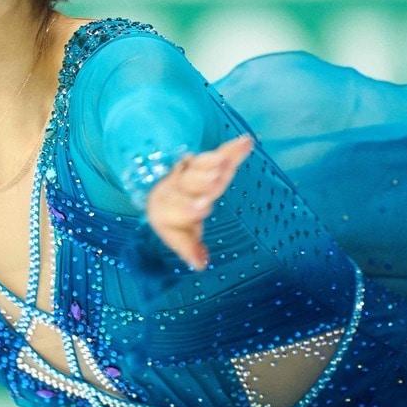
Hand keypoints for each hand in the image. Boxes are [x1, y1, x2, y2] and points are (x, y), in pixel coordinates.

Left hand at [145, 133, 254, 270]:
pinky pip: (218, 154)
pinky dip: (232, 149)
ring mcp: (189, 172)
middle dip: (202, 183)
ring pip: (201, 167)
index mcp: (166, 208)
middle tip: (214, 180)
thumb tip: (201, 264)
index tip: (200, 208)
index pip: (176, 209)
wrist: (160, 190)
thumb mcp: (179, 235)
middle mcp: (176, 187)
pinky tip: (246, 142)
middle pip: (189, 184)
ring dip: (213, 164)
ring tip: (224, 161)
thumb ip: (190, 247)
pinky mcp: (204, 161)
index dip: (187, 209)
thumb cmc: (174, 219)